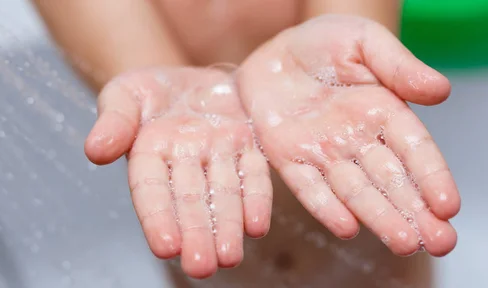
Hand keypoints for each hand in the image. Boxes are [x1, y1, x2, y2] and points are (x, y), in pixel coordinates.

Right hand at [84, 68, 271, 277]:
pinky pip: (253, 173)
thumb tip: (95, 150)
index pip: (151, 191)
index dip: (158, 219)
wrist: (191, 77)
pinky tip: (257, 226)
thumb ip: (113, 120)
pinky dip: (256, 199)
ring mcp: (218, 155)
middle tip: (202, 266)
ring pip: (223, 194)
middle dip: (196, 234)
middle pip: (190, 202)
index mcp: (148, 154)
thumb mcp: (124, 94)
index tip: (165, 247)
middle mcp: (185, 162)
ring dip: (227, 227)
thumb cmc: (150, 89)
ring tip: (229, 257)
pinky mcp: (248, 145)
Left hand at [237, 15, 459, 256]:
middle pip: (391, 180)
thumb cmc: (323, 42)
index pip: (414, 149)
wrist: (275, 49)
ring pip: (355, 190)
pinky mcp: (288, 158)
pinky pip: (308, 186)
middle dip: (414, 211)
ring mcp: (323, 153)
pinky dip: (325, 207)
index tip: (449, 206)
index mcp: (383, 112)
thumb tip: (439, 91)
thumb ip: (397, 66)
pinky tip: (347, 228)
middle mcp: (357, 139)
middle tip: (439, 242)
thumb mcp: (363, 42)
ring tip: (404, 244)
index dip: (432, 177)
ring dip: (379, 217)